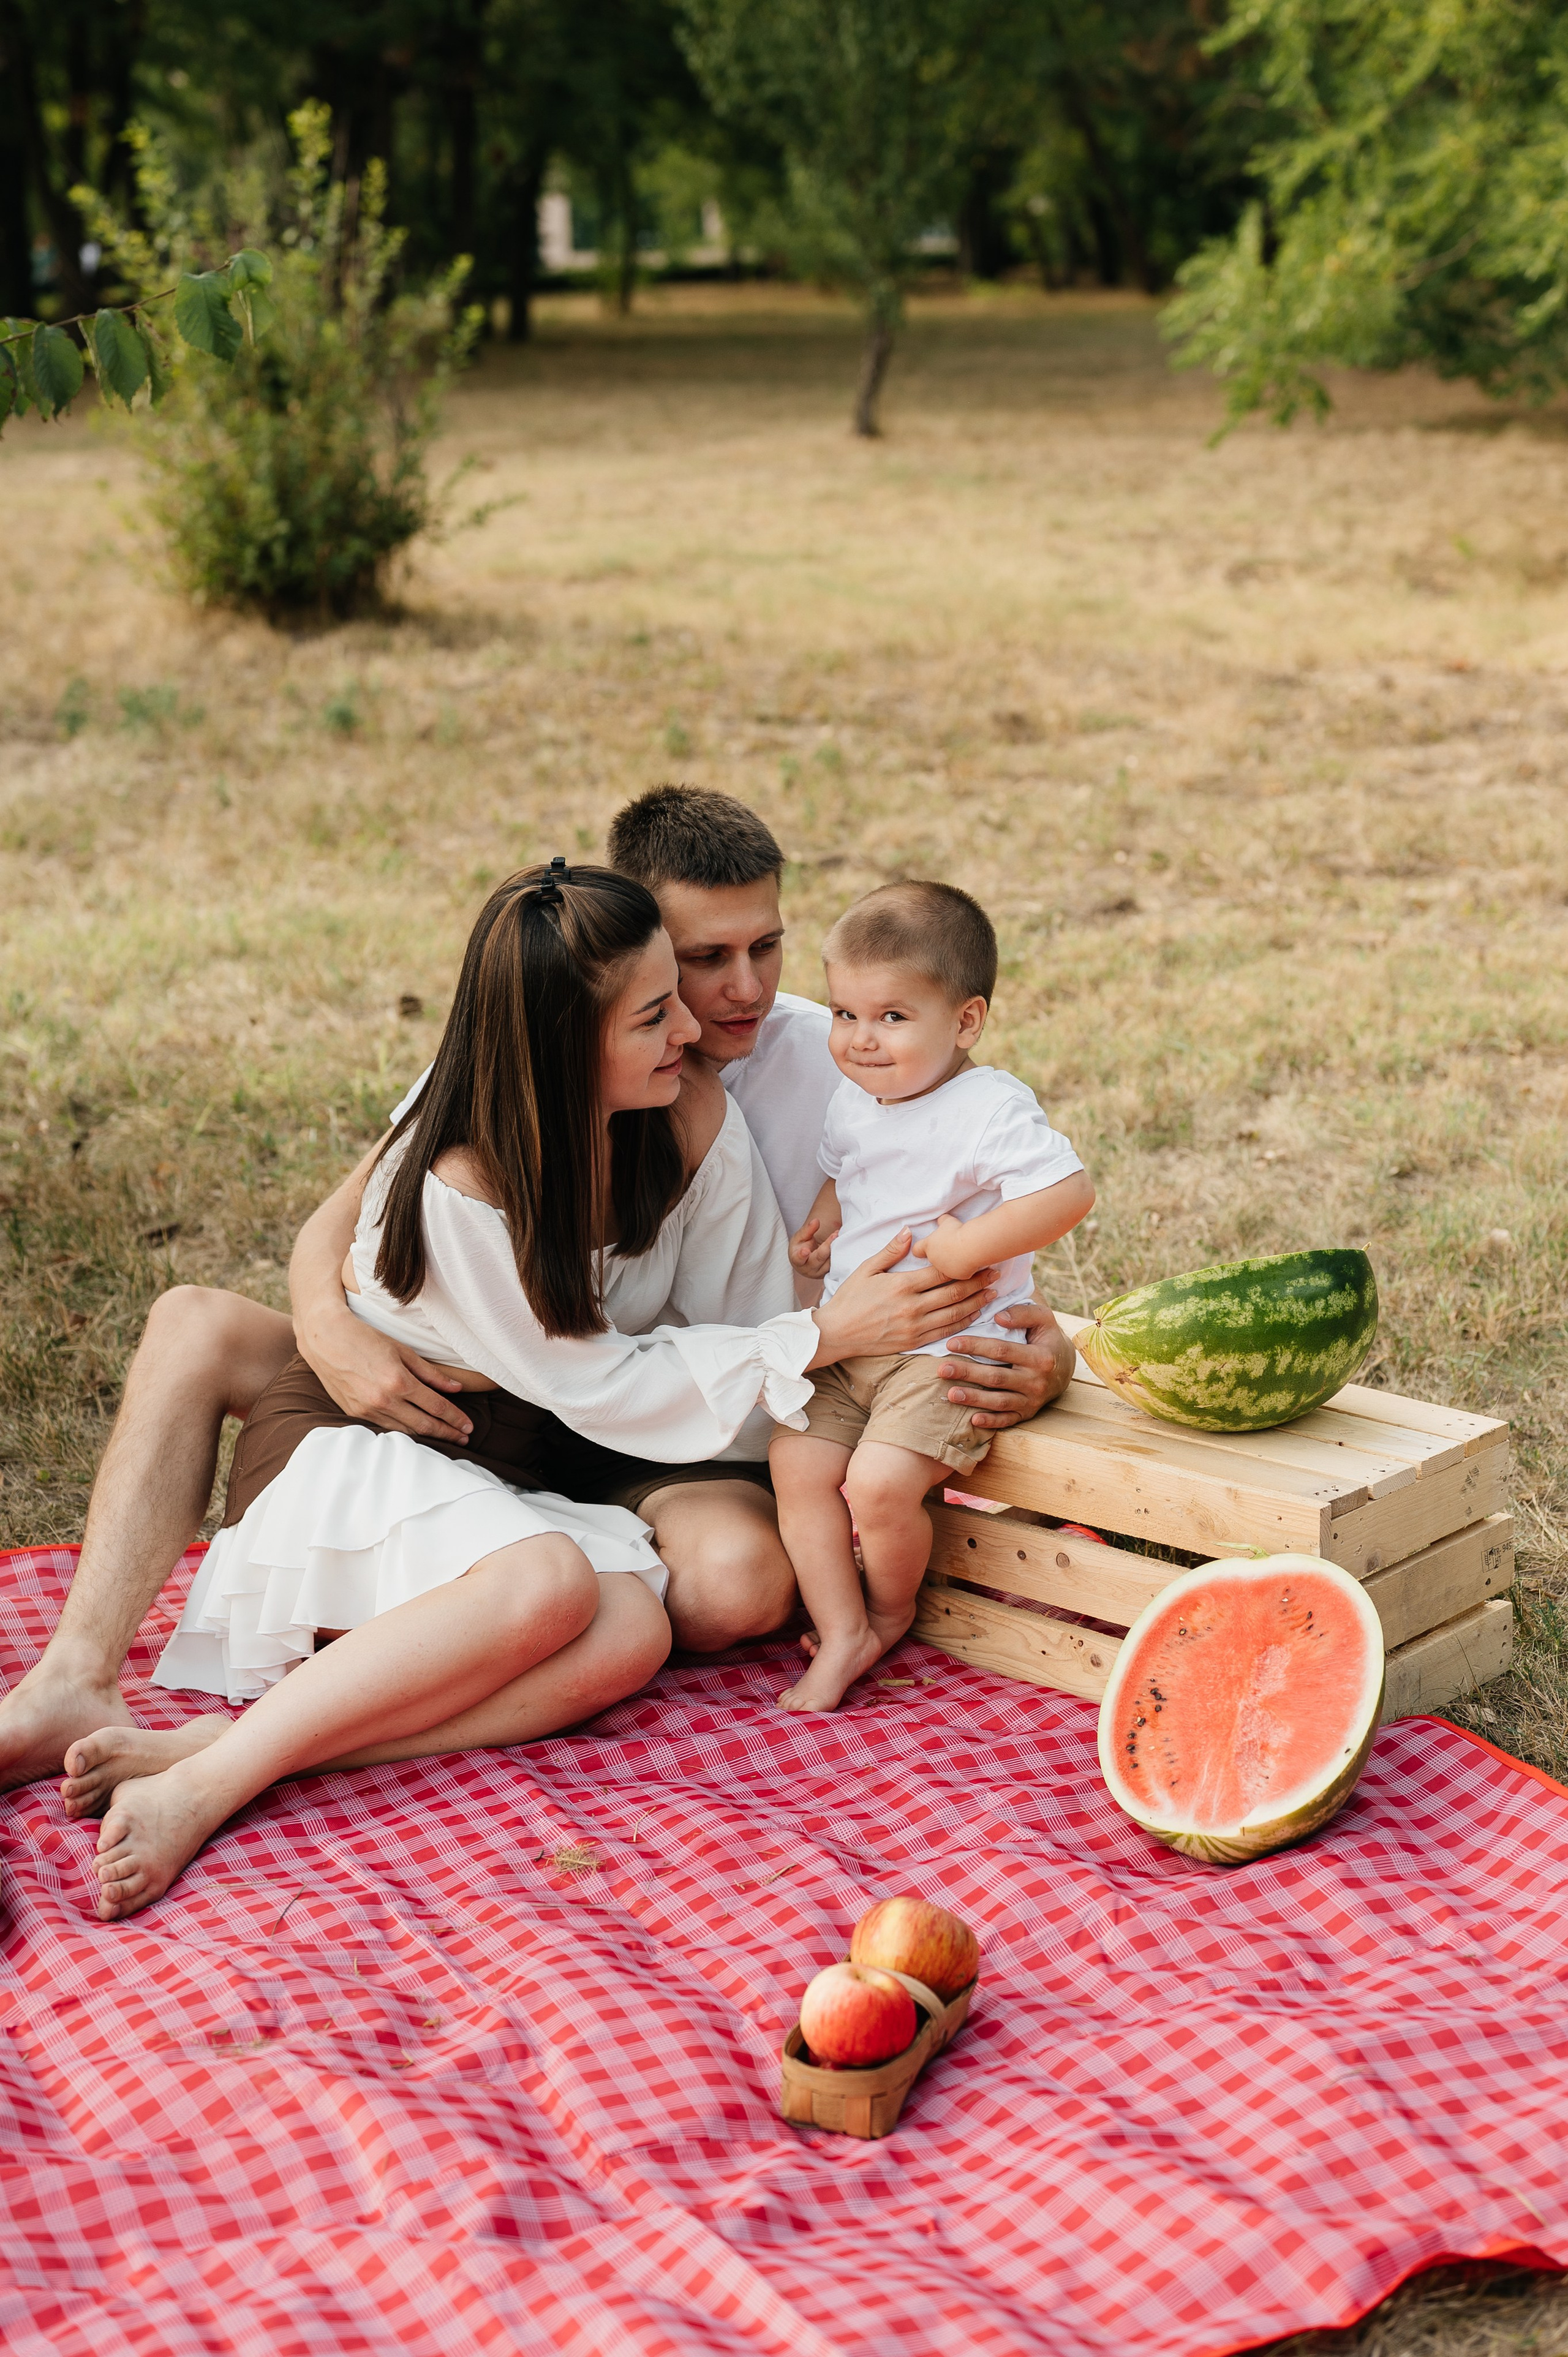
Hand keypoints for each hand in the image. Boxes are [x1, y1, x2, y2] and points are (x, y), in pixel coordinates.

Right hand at [297, 1304, 473, 1439]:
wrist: (326, 1340)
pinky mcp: (355, 1413)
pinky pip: (386, 1428)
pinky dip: (404, 1433)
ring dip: (428, 1437)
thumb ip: (431, 1373)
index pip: (437, 1407)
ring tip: (446, 1438)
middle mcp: (384, 1400)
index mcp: (399, 1381)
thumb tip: (456, 1388)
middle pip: (424, 1425)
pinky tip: (417, 1434)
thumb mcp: (403, 1350)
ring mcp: (368, 1410)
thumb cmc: (366, 1338)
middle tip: (464, 1439)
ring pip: (405, 1432)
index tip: (469, 1427)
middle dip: (448, 1433)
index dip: (456, 1419)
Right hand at [789, 1214, 836, 1279]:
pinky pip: (835, 1265)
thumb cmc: (801, 1246)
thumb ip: (807, 1230)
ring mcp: (820, 1273)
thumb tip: (815, 1221)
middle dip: (827, 1247)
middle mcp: (808, 1269)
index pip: (799, 1258)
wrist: (807, 1257)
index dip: (802, 1255)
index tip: (805, 1250)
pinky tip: (843, 1244)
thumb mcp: (800, 1237)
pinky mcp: (829, 1273)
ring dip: (835, 1249)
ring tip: (839, 1235)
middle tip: (835, 1234)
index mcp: (797, 1260)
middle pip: (818, 1259)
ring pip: (829, 1263)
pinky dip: (839, 1255)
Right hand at [807, 1230, 999, 1366]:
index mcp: (901, 1285)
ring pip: (954, 1313)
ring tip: (992, 1293)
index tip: (981, 1258)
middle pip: (953, 1292)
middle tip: (995, 1274)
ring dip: (976, 1303)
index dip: (964, 1265)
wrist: (836, 1333)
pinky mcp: (914, 1341)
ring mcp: (914, 1326)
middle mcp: (912, 1307)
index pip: (940, 1272)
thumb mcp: (866, 1269)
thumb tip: (910, 1232)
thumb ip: (890, 1251)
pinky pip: (945, 1331)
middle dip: (977, 1282)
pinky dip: (963, 1322)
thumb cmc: (849, 1299)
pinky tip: (975, 1315)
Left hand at [910, 1215, 969, 1280]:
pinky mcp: (958, 1276)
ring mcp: (945, 1269)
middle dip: (941, 1254)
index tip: (924, 1248)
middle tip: (951, 1247)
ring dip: (952, 1261)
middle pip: (933, 1259)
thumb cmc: (957, 1231)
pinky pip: (960, 1272)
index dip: (920, 1249)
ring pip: (947, 1267)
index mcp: (928, 1246)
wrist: (971, 1245)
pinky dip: (964, 1267)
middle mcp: (934, 1260)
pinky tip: (970, 1260)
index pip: (917, 1250)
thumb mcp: (948, 1221)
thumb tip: (941, 1220)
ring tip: (962, 1253)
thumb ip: (942, 1221)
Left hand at [935, 1300, 1077, 1431]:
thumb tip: (998, 1317)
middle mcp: (1036, 1381)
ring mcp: (1032, 1400)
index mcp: (1040, 1357)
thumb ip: (1023, 1313)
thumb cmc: (1047, 1339)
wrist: (1065, 1368)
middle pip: (996, 1378)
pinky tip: (973, 1420)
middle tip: (942, 1370)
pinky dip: (991, 1421)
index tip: (951, 1343)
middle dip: (967, 1374)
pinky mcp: (1028, 1413)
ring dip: (974, 1399)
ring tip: (950, 1394)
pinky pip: (1008, 1420)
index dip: (975, 1346)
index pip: (1001, 1350)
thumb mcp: (1043, 1319)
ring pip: (999, 1401)